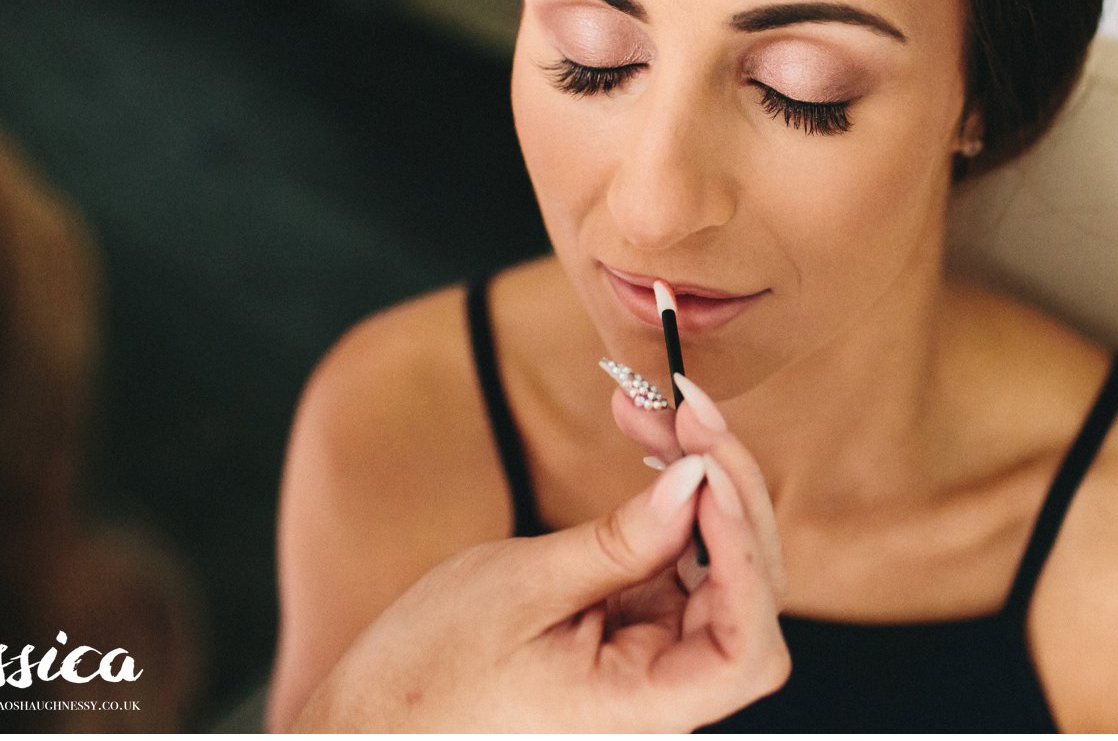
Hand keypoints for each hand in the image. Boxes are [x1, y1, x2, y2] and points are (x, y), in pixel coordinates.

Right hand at [291, 452, 789, 732]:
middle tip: (685, 408)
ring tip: (653, 406)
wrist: (370, 719)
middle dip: (726, 486)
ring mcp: (653, 651)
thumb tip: (696, 481)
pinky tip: (646, 437)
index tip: (708, 474)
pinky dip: (666, 491)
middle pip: (747, 589)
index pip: (747, 647)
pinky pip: (674, 551)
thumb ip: (620, 543)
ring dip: (697, 473)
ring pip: (717, 558)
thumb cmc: (428, 677)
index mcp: (644, 706)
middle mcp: (665, 686)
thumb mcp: (519, 593)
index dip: (745, 558)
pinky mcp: (632, 619)